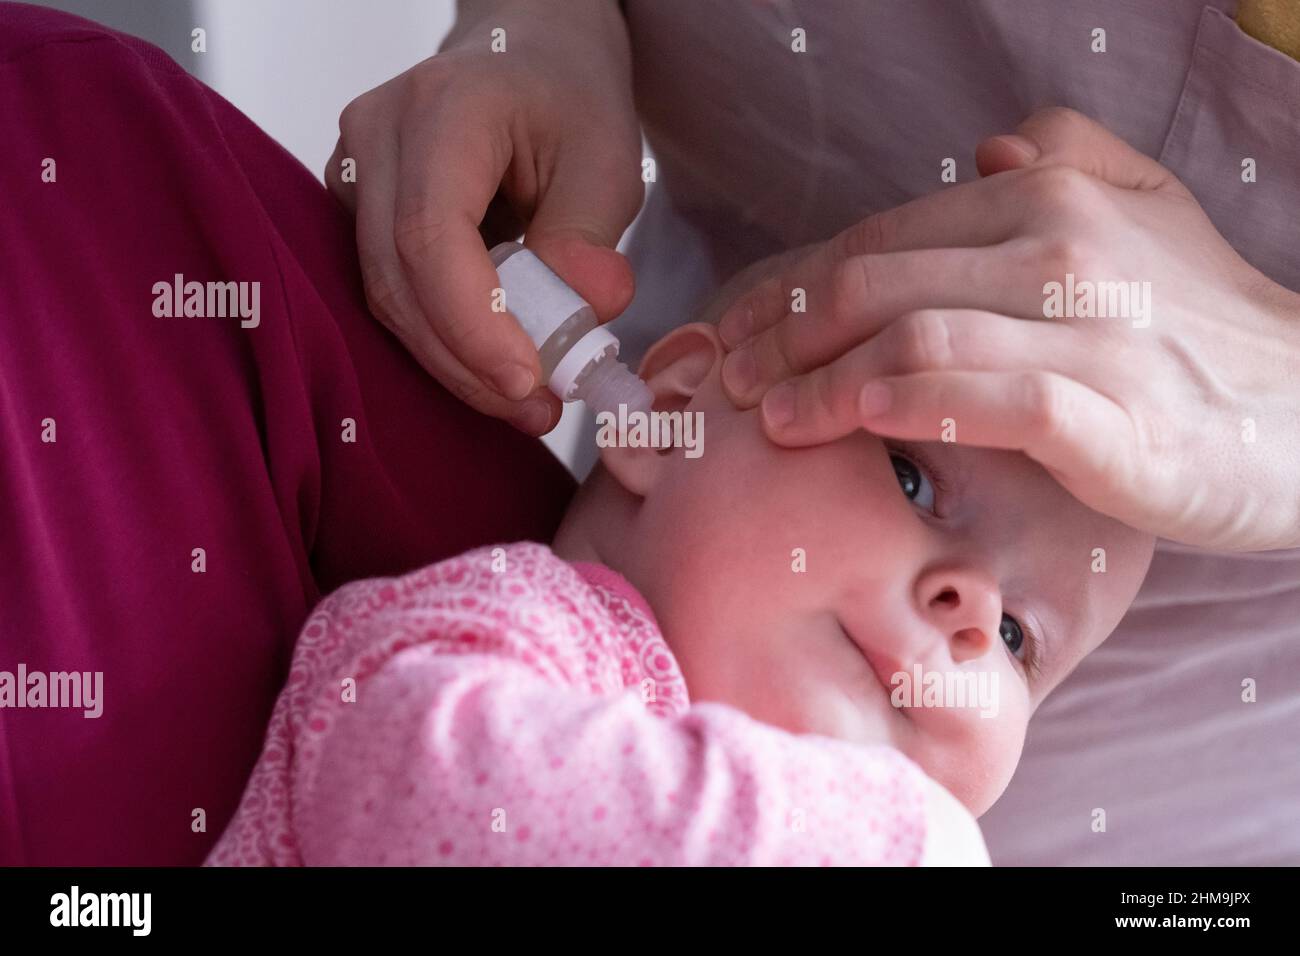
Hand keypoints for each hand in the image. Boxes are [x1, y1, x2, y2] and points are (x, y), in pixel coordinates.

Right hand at [326, 0, 642, 433]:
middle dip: (467, 363)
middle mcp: (376, 135)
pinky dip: (442, 339)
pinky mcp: (357, 210)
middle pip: (398, 280)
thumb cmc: (570, 99)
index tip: (528, 383)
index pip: (430, 235)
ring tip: (528, 397)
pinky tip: (492, 362)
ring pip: (386, 297)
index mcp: (442, 108)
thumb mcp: (609, 159)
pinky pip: (390, 293)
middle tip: (539, 410)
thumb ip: (590, 238)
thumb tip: (581, 315)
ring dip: (455, 362)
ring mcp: (353, 172)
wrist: (528, 56)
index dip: (472, 323)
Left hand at [717, 108, 1299, 550]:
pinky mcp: (1118, 421)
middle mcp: (1064, 251)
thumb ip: (1070, 159)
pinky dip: (916, 401)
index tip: (741, 331)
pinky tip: (861, 419)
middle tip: (729, 381)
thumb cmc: (1208, 325)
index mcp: (1050, 200)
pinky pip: (995, 398)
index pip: (882, 237)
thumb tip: (983, 150)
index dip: (796, 287)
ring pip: (918, 335)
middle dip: (785, 335)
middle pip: (878, 282)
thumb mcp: (1149, 214)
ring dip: (823, 378)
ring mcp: (1093, 335)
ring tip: (769, 417)